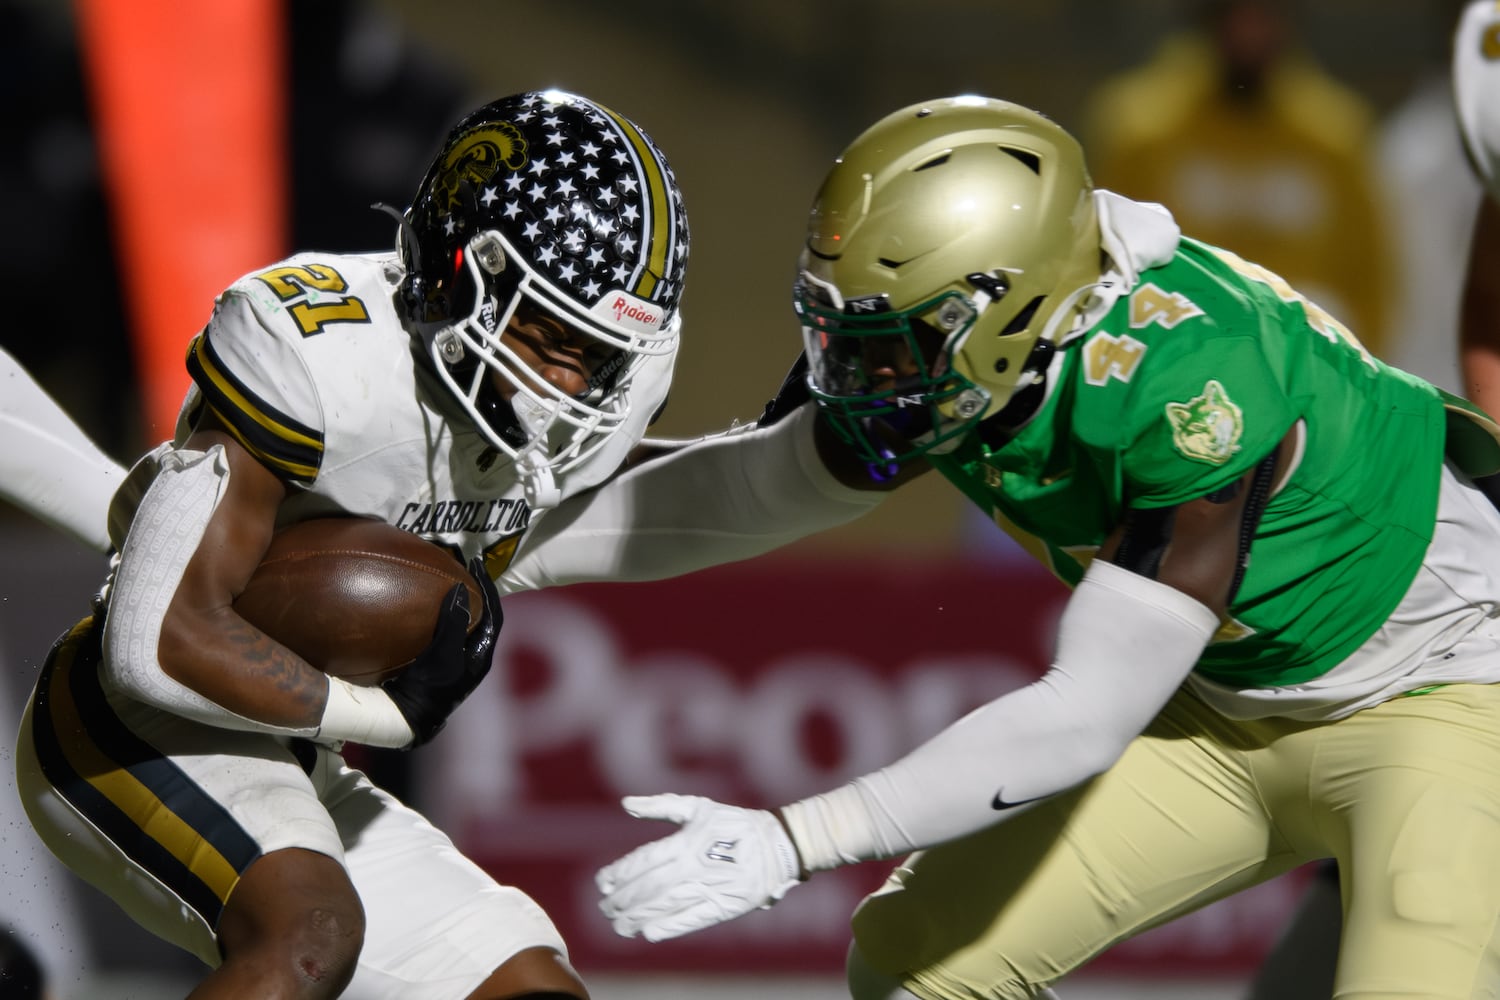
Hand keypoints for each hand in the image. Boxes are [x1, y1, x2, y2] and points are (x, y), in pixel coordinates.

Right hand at [382, 557, 500, 745]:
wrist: (407, 717)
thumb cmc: (429, 687)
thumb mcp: (444, 653)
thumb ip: (454, 622)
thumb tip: (460, 590)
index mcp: (482, 655)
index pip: (495, 614)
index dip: (489, 589)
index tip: (477, 566)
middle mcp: (473, 657)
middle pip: (482, 617)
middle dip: (475, 592)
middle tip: (462, 568)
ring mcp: (457, 661)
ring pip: (464, 624)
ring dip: (458, 603)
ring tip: (445, 580)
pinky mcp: (440, 664)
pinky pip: (445, 632)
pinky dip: (439, 615)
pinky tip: (422, 605)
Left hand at [596, 793, 802, 941]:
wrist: (778, 844)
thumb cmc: (734, 823)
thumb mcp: (698, 807)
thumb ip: (660, 806)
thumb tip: (626, 803)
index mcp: (686, 841)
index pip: (643, 861)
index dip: (620, 874)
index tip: (603, 884)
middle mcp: (694, 866)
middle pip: (649, 887)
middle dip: (623, 900)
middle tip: (606, 909)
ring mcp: (709, 887)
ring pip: (665, 905)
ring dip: (638, 917)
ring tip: (619, 926)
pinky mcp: (724, 907)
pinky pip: (692, 919)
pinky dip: (669, 927)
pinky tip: (649, 932)